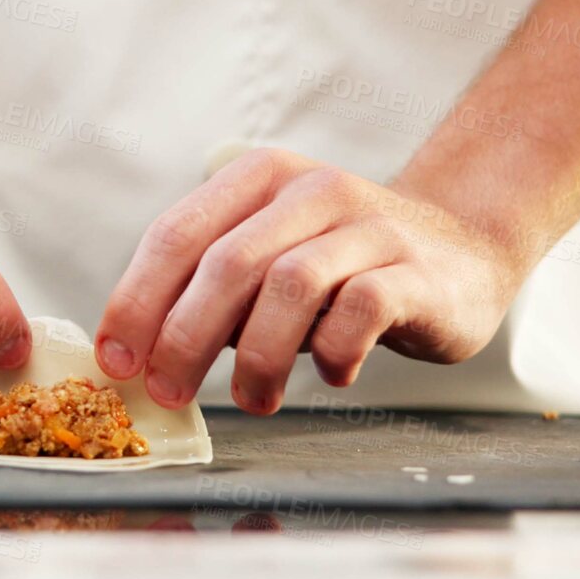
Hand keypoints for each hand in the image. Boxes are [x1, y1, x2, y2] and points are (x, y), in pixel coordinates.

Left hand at [94, 149, 525, 414]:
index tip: (116, 361)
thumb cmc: (344, 267)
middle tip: (169, 392)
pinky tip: (331, 374)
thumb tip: (141, 355)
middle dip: (184, 337)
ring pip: (289, 285)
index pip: (176, 234)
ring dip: (258, 357)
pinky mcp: (414, 271)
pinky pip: (359, 311)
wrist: (463, 252)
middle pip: (227, 263)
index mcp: (259, 179)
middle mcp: (310, 191)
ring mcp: (368, 227)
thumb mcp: (271, 258)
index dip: (137, 301)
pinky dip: (332, 352)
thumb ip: (213, 290)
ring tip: (252, 400)